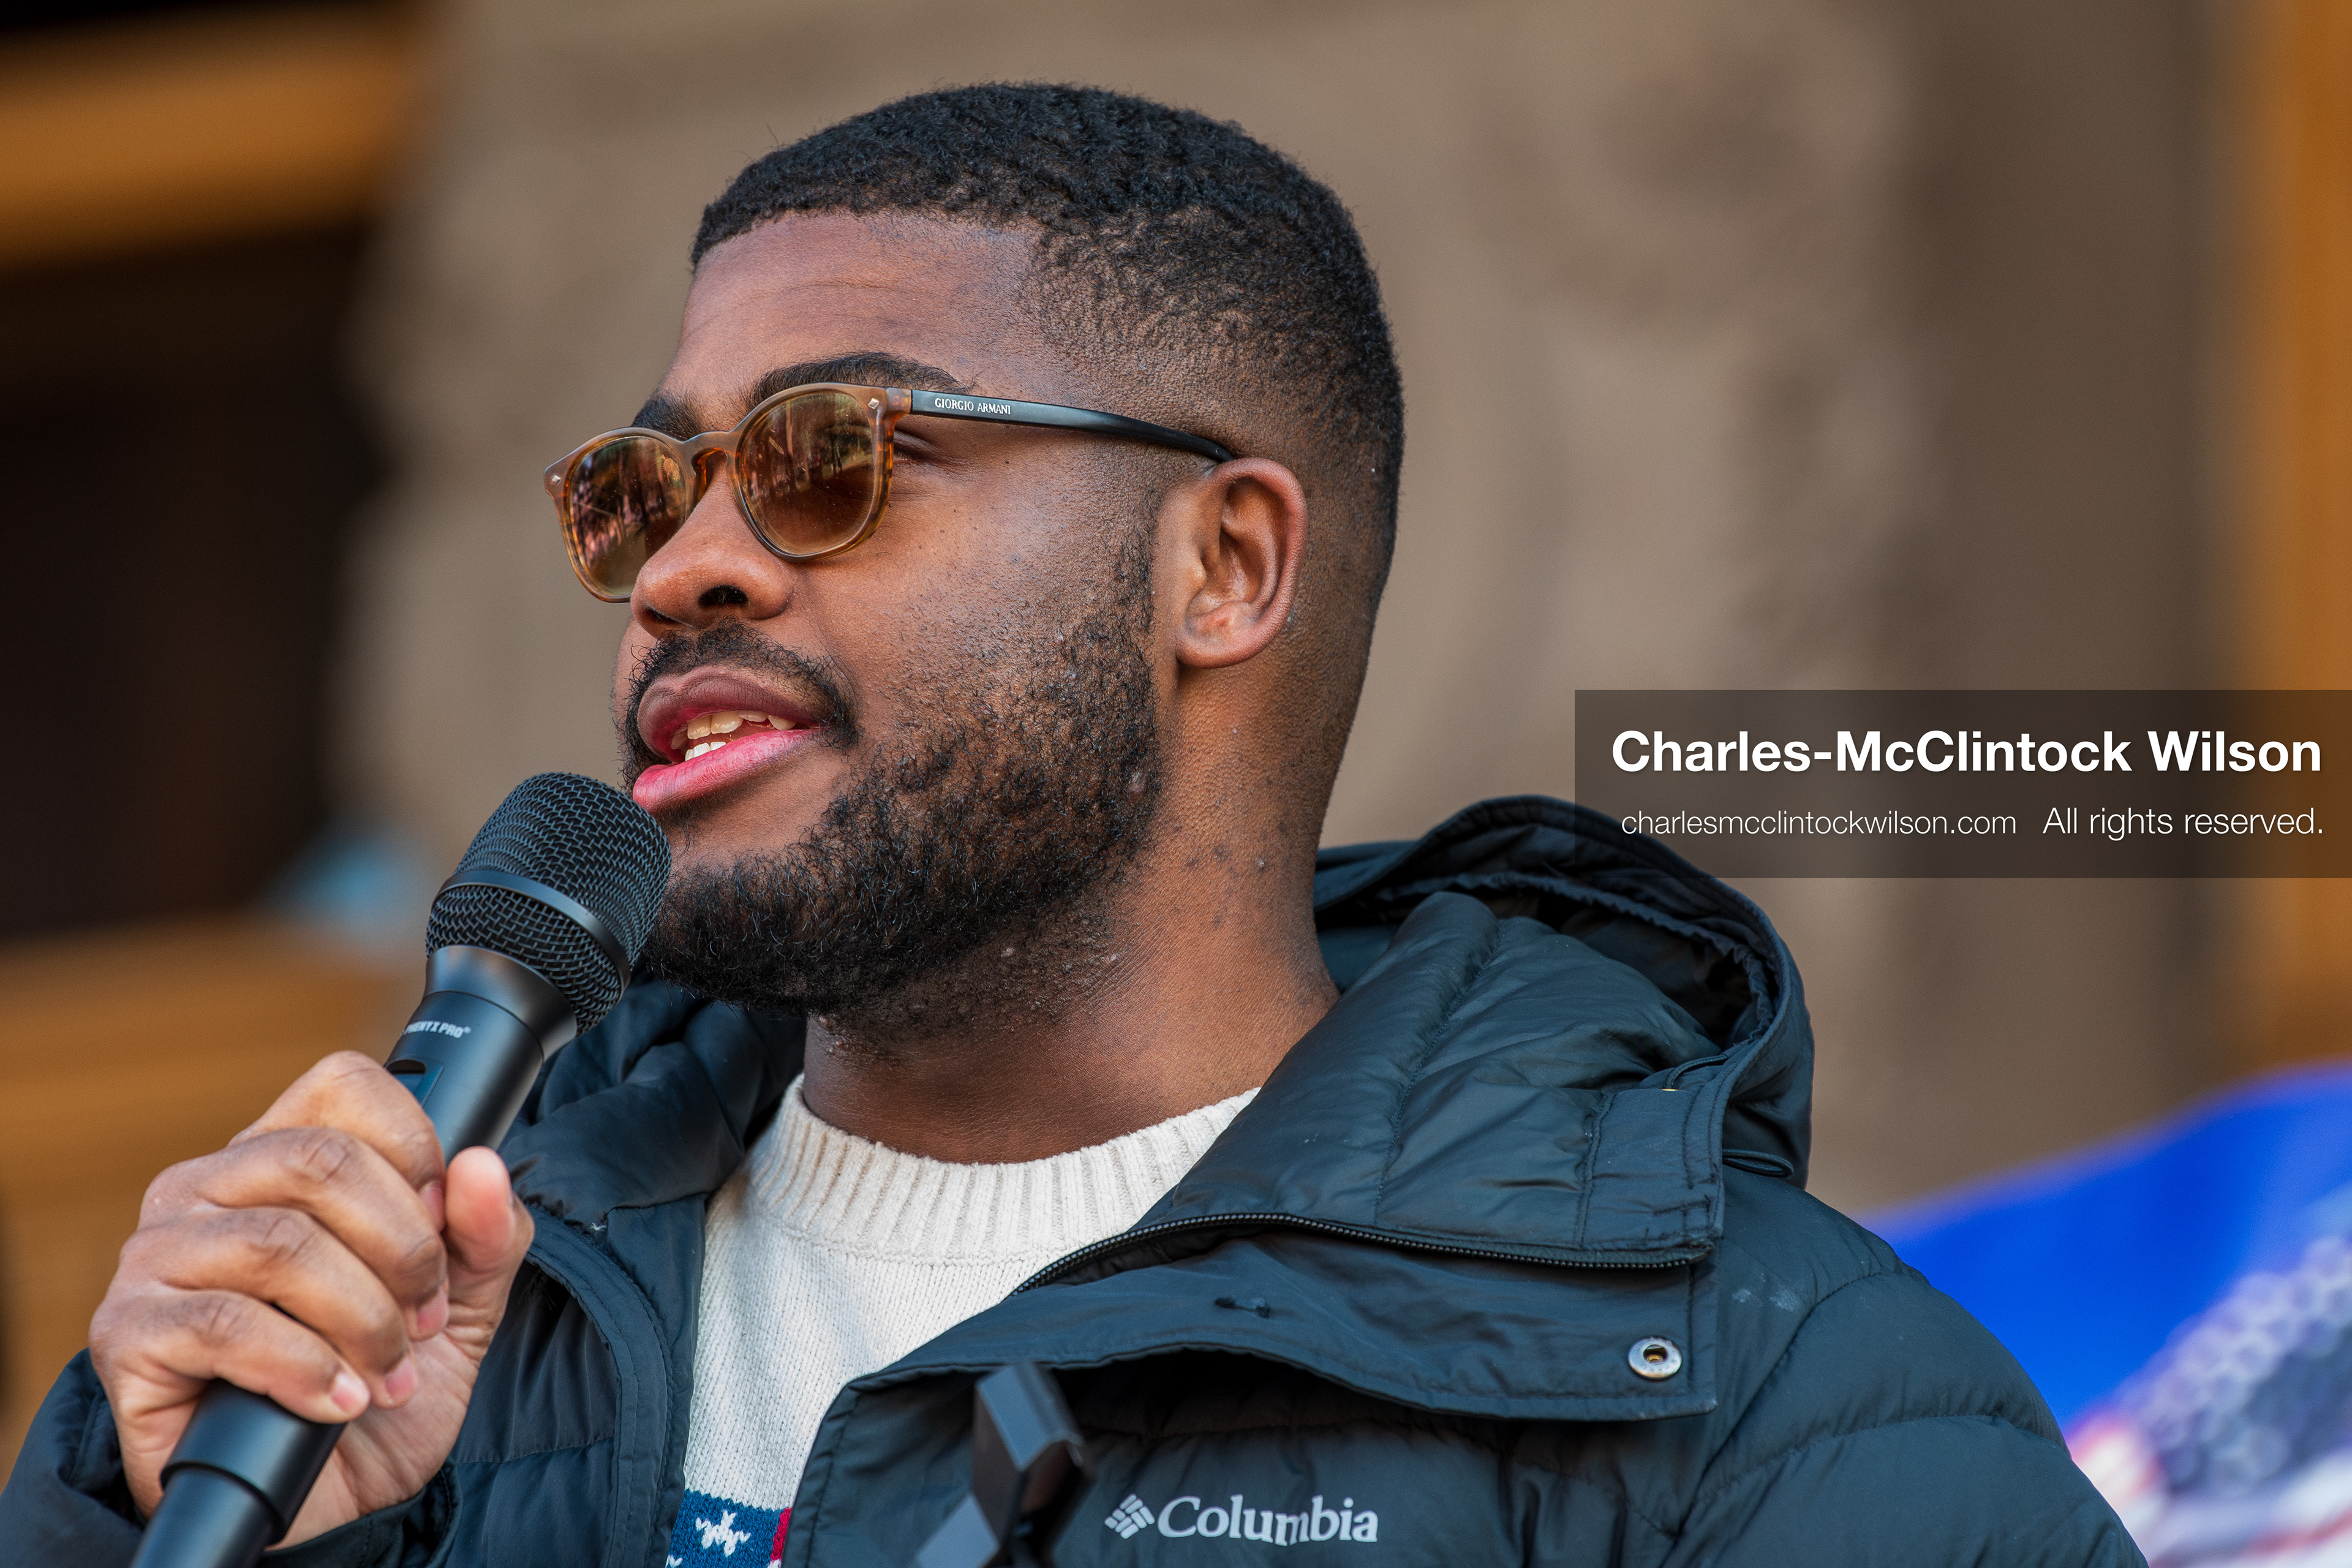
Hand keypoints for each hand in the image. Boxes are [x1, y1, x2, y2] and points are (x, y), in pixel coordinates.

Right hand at [90, 1051, 534, 1544]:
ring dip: (363, 1319)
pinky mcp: (128, 1333)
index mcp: (277, 1157)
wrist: (320, 1504)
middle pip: (320, 1162)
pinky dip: (305, 1366)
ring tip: (389, 1372)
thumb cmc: (373, 1382)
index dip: (414, 1146)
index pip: (342, 1085)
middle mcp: (204, 1188)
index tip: (446, 1223)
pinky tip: (338, 1401)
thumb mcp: (459, 1307)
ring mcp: (155, 1256)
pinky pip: (227, 1323)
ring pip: (280, 1245)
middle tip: (427, 1318)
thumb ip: (486, 1235)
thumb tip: (482, 1166)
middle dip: (402, 1248)